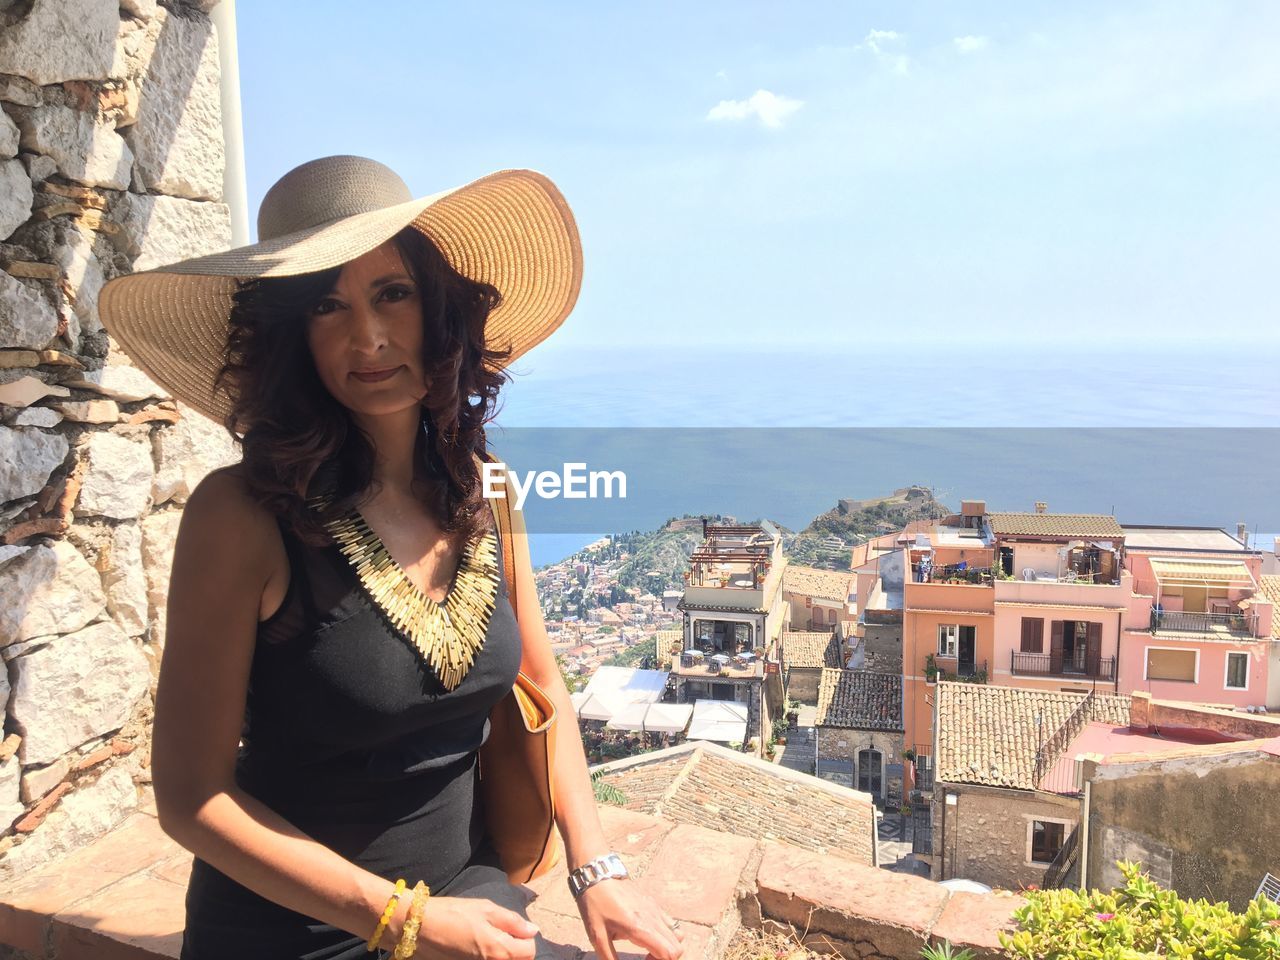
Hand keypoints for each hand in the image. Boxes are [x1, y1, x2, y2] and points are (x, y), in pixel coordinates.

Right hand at [397, 895, 539, 959]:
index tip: (517, 929)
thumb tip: (532, 930)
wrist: (419, 927)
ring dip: (502, 953)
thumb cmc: (453, 913)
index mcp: (499, 950)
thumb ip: (512, 921)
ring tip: (490, 939)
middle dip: (517, 950)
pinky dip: (489, 956)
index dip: (527, 939)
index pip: (530, 952)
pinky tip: (477, 946)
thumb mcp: (485, 909)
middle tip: (506, 934)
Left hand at [575, 878, 684, 959]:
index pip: (669, 954)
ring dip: (669, 946)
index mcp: (640, 929)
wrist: (597, 876)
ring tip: (650, 947)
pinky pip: (671, 923)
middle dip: (666, 958)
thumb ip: (610, 959)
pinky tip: (648, 934)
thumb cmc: (595, 906)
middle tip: (646, 958)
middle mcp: (653, 919)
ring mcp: (655, 910)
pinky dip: (667, 934)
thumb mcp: (597, 938)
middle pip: (678, 947)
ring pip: (678, 934)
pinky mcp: (654, 904)